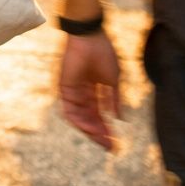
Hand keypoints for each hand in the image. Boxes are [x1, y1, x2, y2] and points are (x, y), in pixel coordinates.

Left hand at [58, 32, 122, 150]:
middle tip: (110, 147)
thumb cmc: (104, 54)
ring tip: (102, 139)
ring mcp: (73, 92)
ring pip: (80, 118)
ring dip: (91, 130)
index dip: (107, 128)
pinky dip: (79, 121)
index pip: (99, 114)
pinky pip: (69, 110)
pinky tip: (91, 128)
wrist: (90, 38)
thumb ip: (114, 99)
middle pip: (90, 119)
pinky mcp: (64, 89)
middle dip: (100, 134)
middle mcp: (82, 93)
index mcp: (94, 89)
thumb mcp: (113, 80)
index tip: (116, 141)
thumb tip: (119, 118)